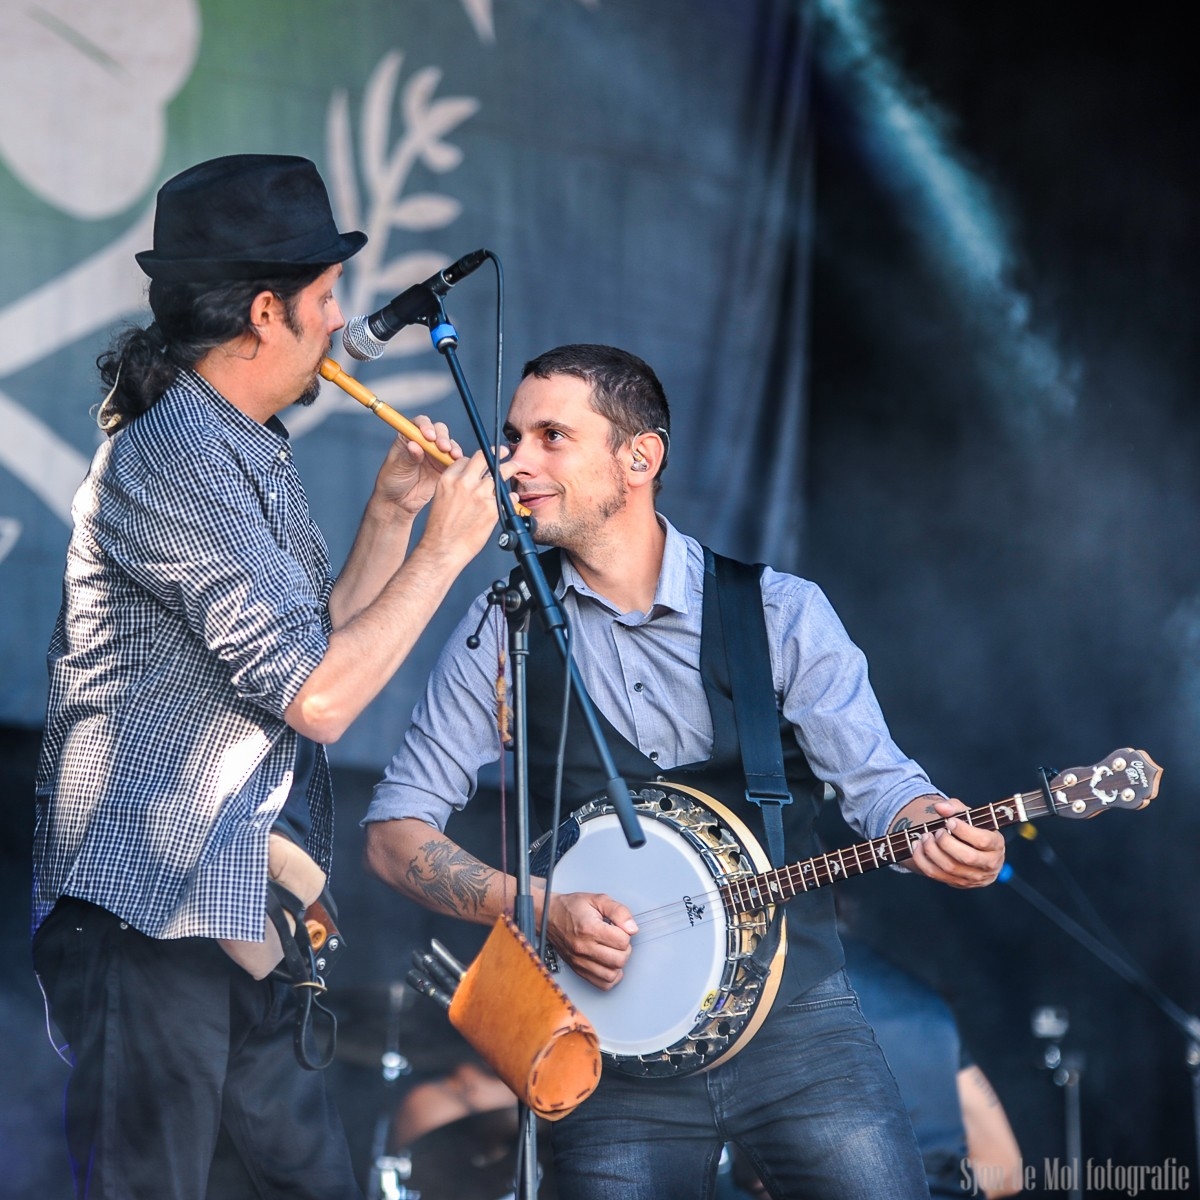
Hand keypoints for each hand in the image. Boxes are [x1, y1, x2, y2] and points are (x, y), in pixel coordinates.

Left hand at [373, 415, 462, 516]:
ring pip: (448, 444)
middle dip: (442, 437)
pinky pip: (454, 460)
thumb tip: (415, 445)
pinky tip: (457, 462)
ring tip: (452, 455)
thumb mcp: (397, 467)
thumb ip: (408, 456)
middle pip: (438, 431)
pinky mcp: (443, 467)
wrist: (398, 502)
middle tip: (443, 447)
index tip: (428, 435)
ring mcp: (435, 455)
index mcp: (408, 437)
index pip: (419, 424)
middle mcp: (423, 443)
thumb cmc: (392, 481)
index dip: (426, 426)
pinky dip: (457, 460)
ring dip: (452, 448)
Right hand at [418, 448, 517, 565]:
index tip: (482, 462)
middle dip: (496, 453)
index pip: (466, 460)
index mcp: (449, 479)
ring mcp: (480, 494)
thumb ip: (457, 487)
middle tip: (503, 452)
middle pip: (483, 458)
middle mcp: (464, 483)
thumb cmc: (441, 529)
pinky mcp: (492, 508)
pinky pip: (507, 496)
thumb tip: (473, 481)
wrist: (443, 549)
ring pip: (500, 473)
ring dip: (510, 469)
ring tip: (516, 467)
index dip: (476, 461)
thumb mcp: (442, 499)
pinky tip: (511, 498)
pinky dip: (511, 497)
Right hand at [545, 891, 637, 989]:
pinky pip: (602, 984)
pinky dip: (610, 977)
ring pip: (612, 975)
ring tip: (614, 951)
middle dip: (625, 949)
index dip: (626, 933)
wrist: (548, 915)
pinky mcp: (578, 970)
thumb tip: (632, 928)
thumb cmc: (572, 907)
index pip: (622, 941)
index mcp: (589, 928)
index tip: (619, 928)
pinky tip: (609, 964)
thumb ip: (619, 911)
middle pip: (619, 960)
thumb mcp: (598, 899)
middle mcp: (583, 948)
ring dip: (618, 964)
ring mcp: (579, 961)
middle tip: (618, 939)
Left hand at [903, 798, 1005, 887]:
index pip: (983, 841)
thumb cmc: (971, 830)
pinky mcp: (957, 883)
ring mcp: (973, 877)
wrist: (969, 849)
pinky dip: (922, 860)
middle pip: (967, 857)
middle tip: (937, 832)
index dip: (964, 831)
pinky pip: (936, 875)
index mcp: (996, 845)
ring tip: (925, 836)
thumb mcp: (968, 815)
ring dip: (932, 850)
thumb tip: (940, 807)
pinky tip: (917, 847)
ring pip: (950, 868)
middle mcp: (989, 865)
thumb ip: (954, 807)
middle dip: (946, 842)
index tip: (949, 822)